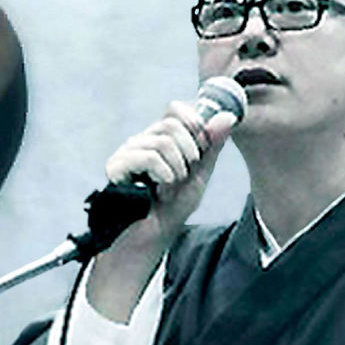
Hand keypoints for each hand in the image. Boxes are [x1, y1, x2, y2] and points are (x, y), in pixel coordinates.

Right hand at [103, 100, 235, 247]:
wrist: (154, 235)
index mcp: (159, 138)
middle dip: (189, 150)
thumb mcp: (201, 173)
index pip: (175, 109)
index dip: (193, 123)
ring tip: (171, 186)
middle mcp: (141, 140)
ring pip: (163, 141)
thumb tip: (228, 117)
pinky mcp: (116, 166)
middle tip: (185, 173)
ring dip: (178, 168)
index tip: (200, 148)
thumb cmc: (173, 207)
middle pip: (172, 122)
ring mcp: (127, 152)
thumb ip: (212, 145)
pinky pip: (149, 156)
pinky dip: (163, 173)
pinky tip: (159, 188)